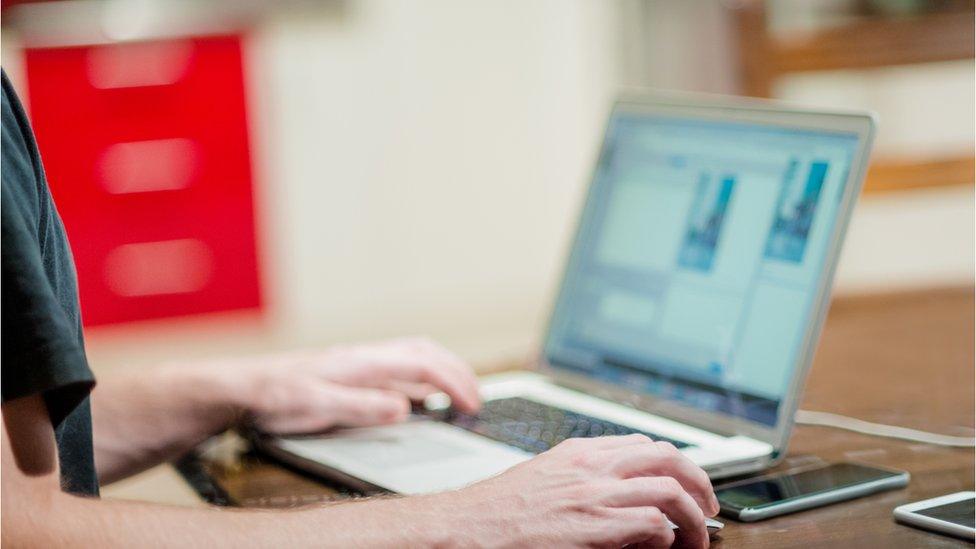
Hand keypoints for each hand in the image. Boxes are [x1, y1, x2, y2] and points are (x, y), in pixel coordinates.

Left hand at [215, 337, 480, 434]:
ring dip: (442, 369)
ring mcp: (358, 362)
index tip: (471, 405)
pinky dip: (422, 377)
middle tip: (476, 398)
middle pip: (425, 351)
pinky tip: (419, 396)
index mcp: (361, 362)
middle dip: (457, 371)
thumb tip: (404, 407)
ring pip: (413, 354)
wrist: (239, 388)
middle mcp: (364, 356)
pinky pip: (398, 367)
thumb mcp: (313, 406)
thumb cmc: (271, 398)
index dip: (453, 383)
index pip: (422, 365)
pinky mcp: (350, 372)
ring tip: (459, 392)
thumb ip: (360, 406)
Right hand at [428, 434, 718, 547]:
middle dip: (700, 482)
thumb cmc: (497, 511)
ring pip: (670, 489)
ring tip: (698, 537)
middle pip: (669, 456)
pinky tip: (662, 548)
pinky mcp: (596, 527)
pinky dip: (667, 536)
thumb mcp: (543, 479)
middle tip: (709, 507)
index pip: (645, 444)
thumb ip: (581, 478)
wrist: (467, 528)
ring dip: (695, 517)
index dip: (676, 465)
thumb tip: (615, 493)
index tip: (686, 485)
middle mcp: (591, 466)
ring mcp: (595, 494)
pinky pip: (653, 523)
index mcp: (579, 452)